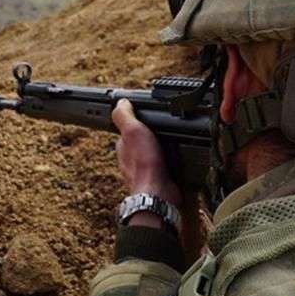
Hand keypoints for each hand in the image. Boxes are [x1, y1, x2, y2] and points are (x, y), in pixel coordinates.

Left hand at [112, 99, 181, 227]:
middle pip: (138, 142)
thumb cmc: (145, 165)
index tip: (140, 116)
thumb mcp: (133, 131)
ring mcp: (144, 170)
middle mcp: (131, 159)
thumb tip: (121, 102)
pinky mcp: (158, 179)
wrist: (158, 194)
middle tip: (158, 126)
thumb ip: (125, 115)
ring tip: (169, 140)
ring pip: (150, 154)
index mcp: (123, 146)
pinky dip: (167, 160)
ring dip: (158, 148)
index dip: (132, 121)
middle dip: (147, 135)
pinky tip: (174, 158)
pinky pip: (162, 165)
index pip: (125, 130)